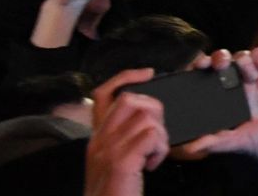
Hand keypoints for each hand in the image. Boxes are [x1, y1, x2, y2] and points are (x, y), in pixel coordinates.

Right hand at [85, 69, 169, 195]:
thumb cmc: (115, 192)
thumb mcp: (111, 163)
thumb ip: (121, 141)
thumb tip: (146, 122)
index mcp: (97, 139)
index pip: (102, 95)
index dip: (125, 77)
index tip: (147, 74)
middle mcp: (99, 141)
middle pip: (128, 99)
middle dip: (153, 109)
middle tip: (155, 135)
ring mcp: (108, 150)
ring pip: (145, 116)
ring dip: (160, 134)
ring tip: (153, 155)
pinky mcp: (121, 162)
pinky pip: (152, 135)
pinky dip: (160, 148)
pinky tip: (152, 165)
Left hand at [179, 49, 257, 191]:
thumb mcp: (240, 144)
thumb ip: (217, 142)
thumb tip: (189, 149)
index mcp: (227, 105)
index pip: (207, 83)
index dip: (200, 73)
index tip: (194, 70)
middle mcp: (240, 91)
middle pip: (222, 64)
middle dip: (217, 58)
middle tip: (218, 64)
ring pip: (241, 57)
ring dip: (240, 59)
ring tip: (248, 74)